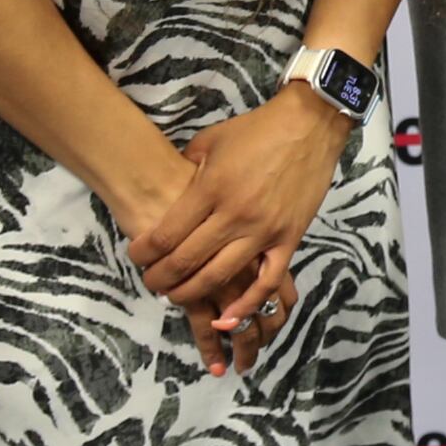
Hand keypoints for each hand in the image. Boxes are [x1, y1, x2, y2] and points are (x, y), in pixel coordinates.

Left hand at [120, 91, 351, 374]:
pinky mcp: (288, 239)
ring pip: (219, 277)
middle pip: (186, 261)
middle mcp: (234, 215)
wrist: (309, 125)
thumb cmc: (256, 130)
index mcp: (209, 188)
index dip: (144, 252)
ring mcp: (263, 230)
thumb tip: (169, 192)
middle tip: (151, 282)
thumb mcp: (209, 142)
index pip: (166, 234)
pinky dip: (245, 306)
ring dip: (191, 294)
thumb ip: (186, 170)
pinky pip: (266, 282)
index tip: (136, 256)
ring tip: (176, 296)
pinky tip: (226, 320)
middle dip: (161, 278)